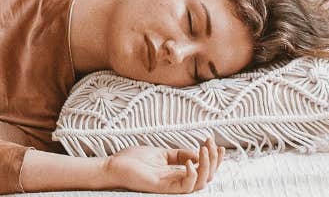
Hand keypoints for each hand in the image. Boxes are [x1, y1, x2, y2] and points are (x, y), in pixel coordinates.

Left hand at [101, 138, 222, 192]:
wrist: (113, 165)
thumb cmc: (133, 160)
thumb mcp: (161, 153)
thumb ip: (178, 154)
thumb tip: (196, 153)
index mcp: (177, 174)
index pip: (203, 170)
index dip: (213, 158)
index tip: (213, 141)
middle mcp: (177, 181)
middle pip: (207, 178)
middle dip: (214, 161)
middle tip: (213, 144)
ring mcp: (171, 186)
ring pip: (201, 184)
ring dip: (207, 166)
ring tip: (204, 150)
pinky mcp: (163, 188)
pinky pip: (185, 187)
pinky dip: (192, 175)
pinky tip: (190, 162)